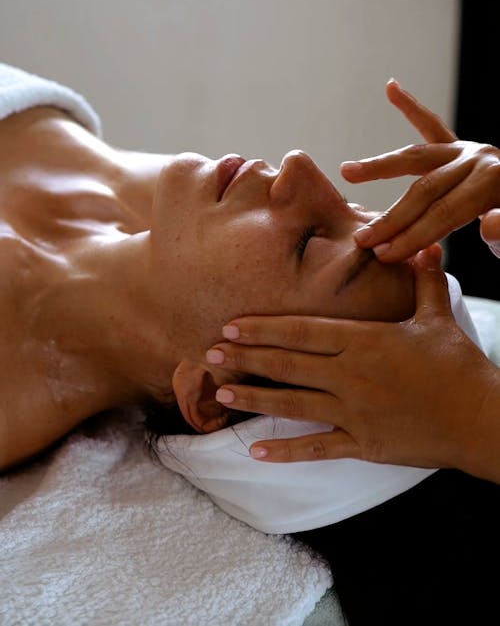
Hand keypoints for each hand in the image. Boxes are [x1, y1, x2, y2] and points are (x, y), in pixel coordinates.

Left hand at [205, 247, 497, 471]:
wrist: (481, 419)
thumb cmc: (459, 366)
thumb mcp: (437, 316)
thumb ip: (423, 280)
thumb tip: (423, 245)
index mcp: (363, 341)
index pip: (302, 331)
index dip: (263, 328)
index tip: (231, 325)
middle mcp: (351, 375)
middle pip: (288, 364)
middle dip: (245, 358)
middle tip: (207, 354)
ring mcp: (354, 413)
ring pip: (293, 403)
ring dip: (254, 398)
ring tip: (220, 393)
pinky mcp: (364, 444)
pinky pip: (318, 448)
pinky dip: (286, 450)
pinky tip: (256, 450)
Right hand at [340, 79, 499, 261]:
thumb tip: (487, 223)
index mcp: (495, 180)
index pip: (445, 212)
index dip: (414, 235)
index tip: (385, 255)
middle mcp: (479, 158)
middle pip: (426, 189)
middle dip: (393, 217)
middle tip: (363, 240)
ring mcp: (470, 150)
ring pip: (418, 158)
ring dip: (381, 166)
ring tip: (348, 171)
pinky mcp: (464, 149)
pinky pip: (433, 127)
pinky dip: (412, 108)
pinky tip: (392, 88)